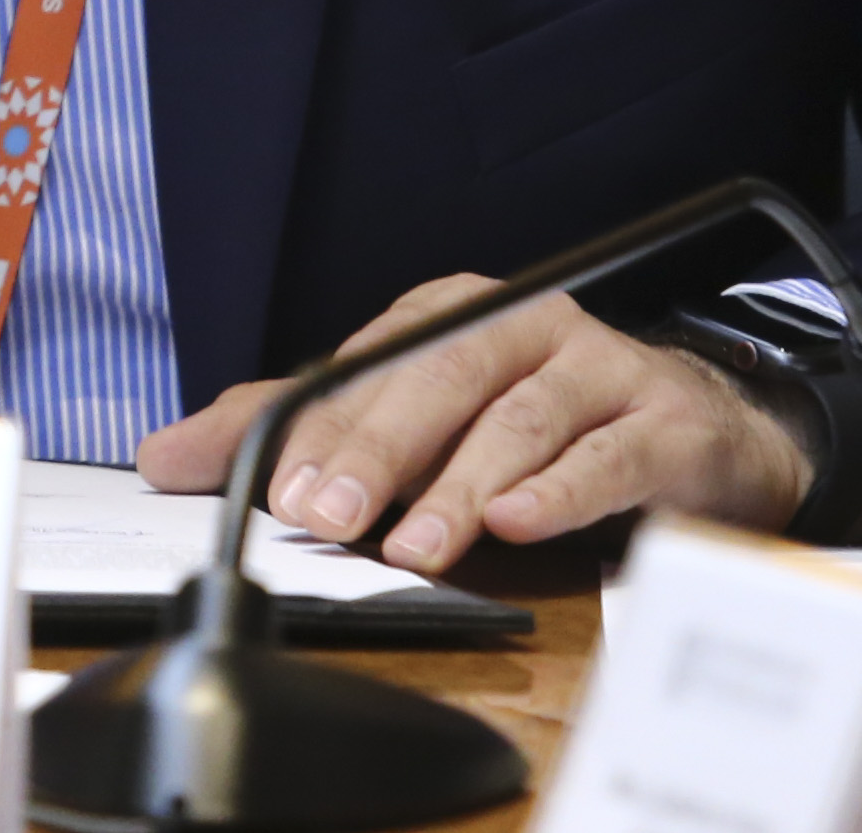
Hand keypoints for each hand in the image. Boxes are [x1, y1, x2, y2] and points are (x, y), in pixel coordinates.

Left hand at [135, 275, 812, 574]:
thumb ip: (297, 436)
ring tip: (413, 545)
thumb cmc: (538, 425)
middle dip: (377, 448)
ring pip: (521, 419)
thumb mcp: (413, 423)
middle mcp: (526, 326)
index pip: (371, 366)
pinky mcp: (666, 422)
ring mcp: (602, 367)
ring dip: (461, 486)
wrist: (695, 432)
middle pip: (440, 378)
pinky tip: (520, 523)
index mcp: (453, 315)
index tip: (274, 487)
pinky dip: (562, 489)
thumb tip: (166, 457)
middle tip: (327, 513)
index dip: (319, 426)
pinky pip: (610, 454)